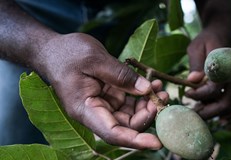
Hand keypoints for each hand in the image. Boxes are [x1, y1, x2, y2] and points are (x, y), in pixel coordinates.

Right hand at [36, 33, 167, 149]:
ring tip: (159, 86)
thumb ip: (121, 75)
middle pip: (126, 125)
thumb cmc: (67, 53)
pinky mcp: (109, 95)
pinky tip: (152, 83)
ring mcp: (103, 104)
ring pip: (130, 114)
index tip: (157, 142)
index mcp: (85, 109)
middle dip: (148, 114)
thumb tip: (146, 90)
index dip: (136, 140)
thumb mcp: (95, 59)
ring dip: (148, 104)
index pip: (113, 133)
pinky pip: (129, 101)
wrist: (52, 49)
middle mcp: (95, 112)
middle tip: (163, 96)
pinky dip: (142, 95)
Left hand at [186, 28, 230, 118]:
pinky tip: (213, 116)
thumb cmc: (207, 40)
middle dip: (208, 111)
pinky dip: (225, 113)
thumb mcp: (197, 46)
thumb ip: (196, 63)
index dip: (199, 94)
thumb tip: (193, 80)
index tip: (187, 93)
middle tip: (192, 112)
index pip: (214, 88)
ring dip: (215, 114)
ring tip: (199, 113)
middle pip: (226, 103)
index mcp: (225, 66)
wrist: (222, 34)